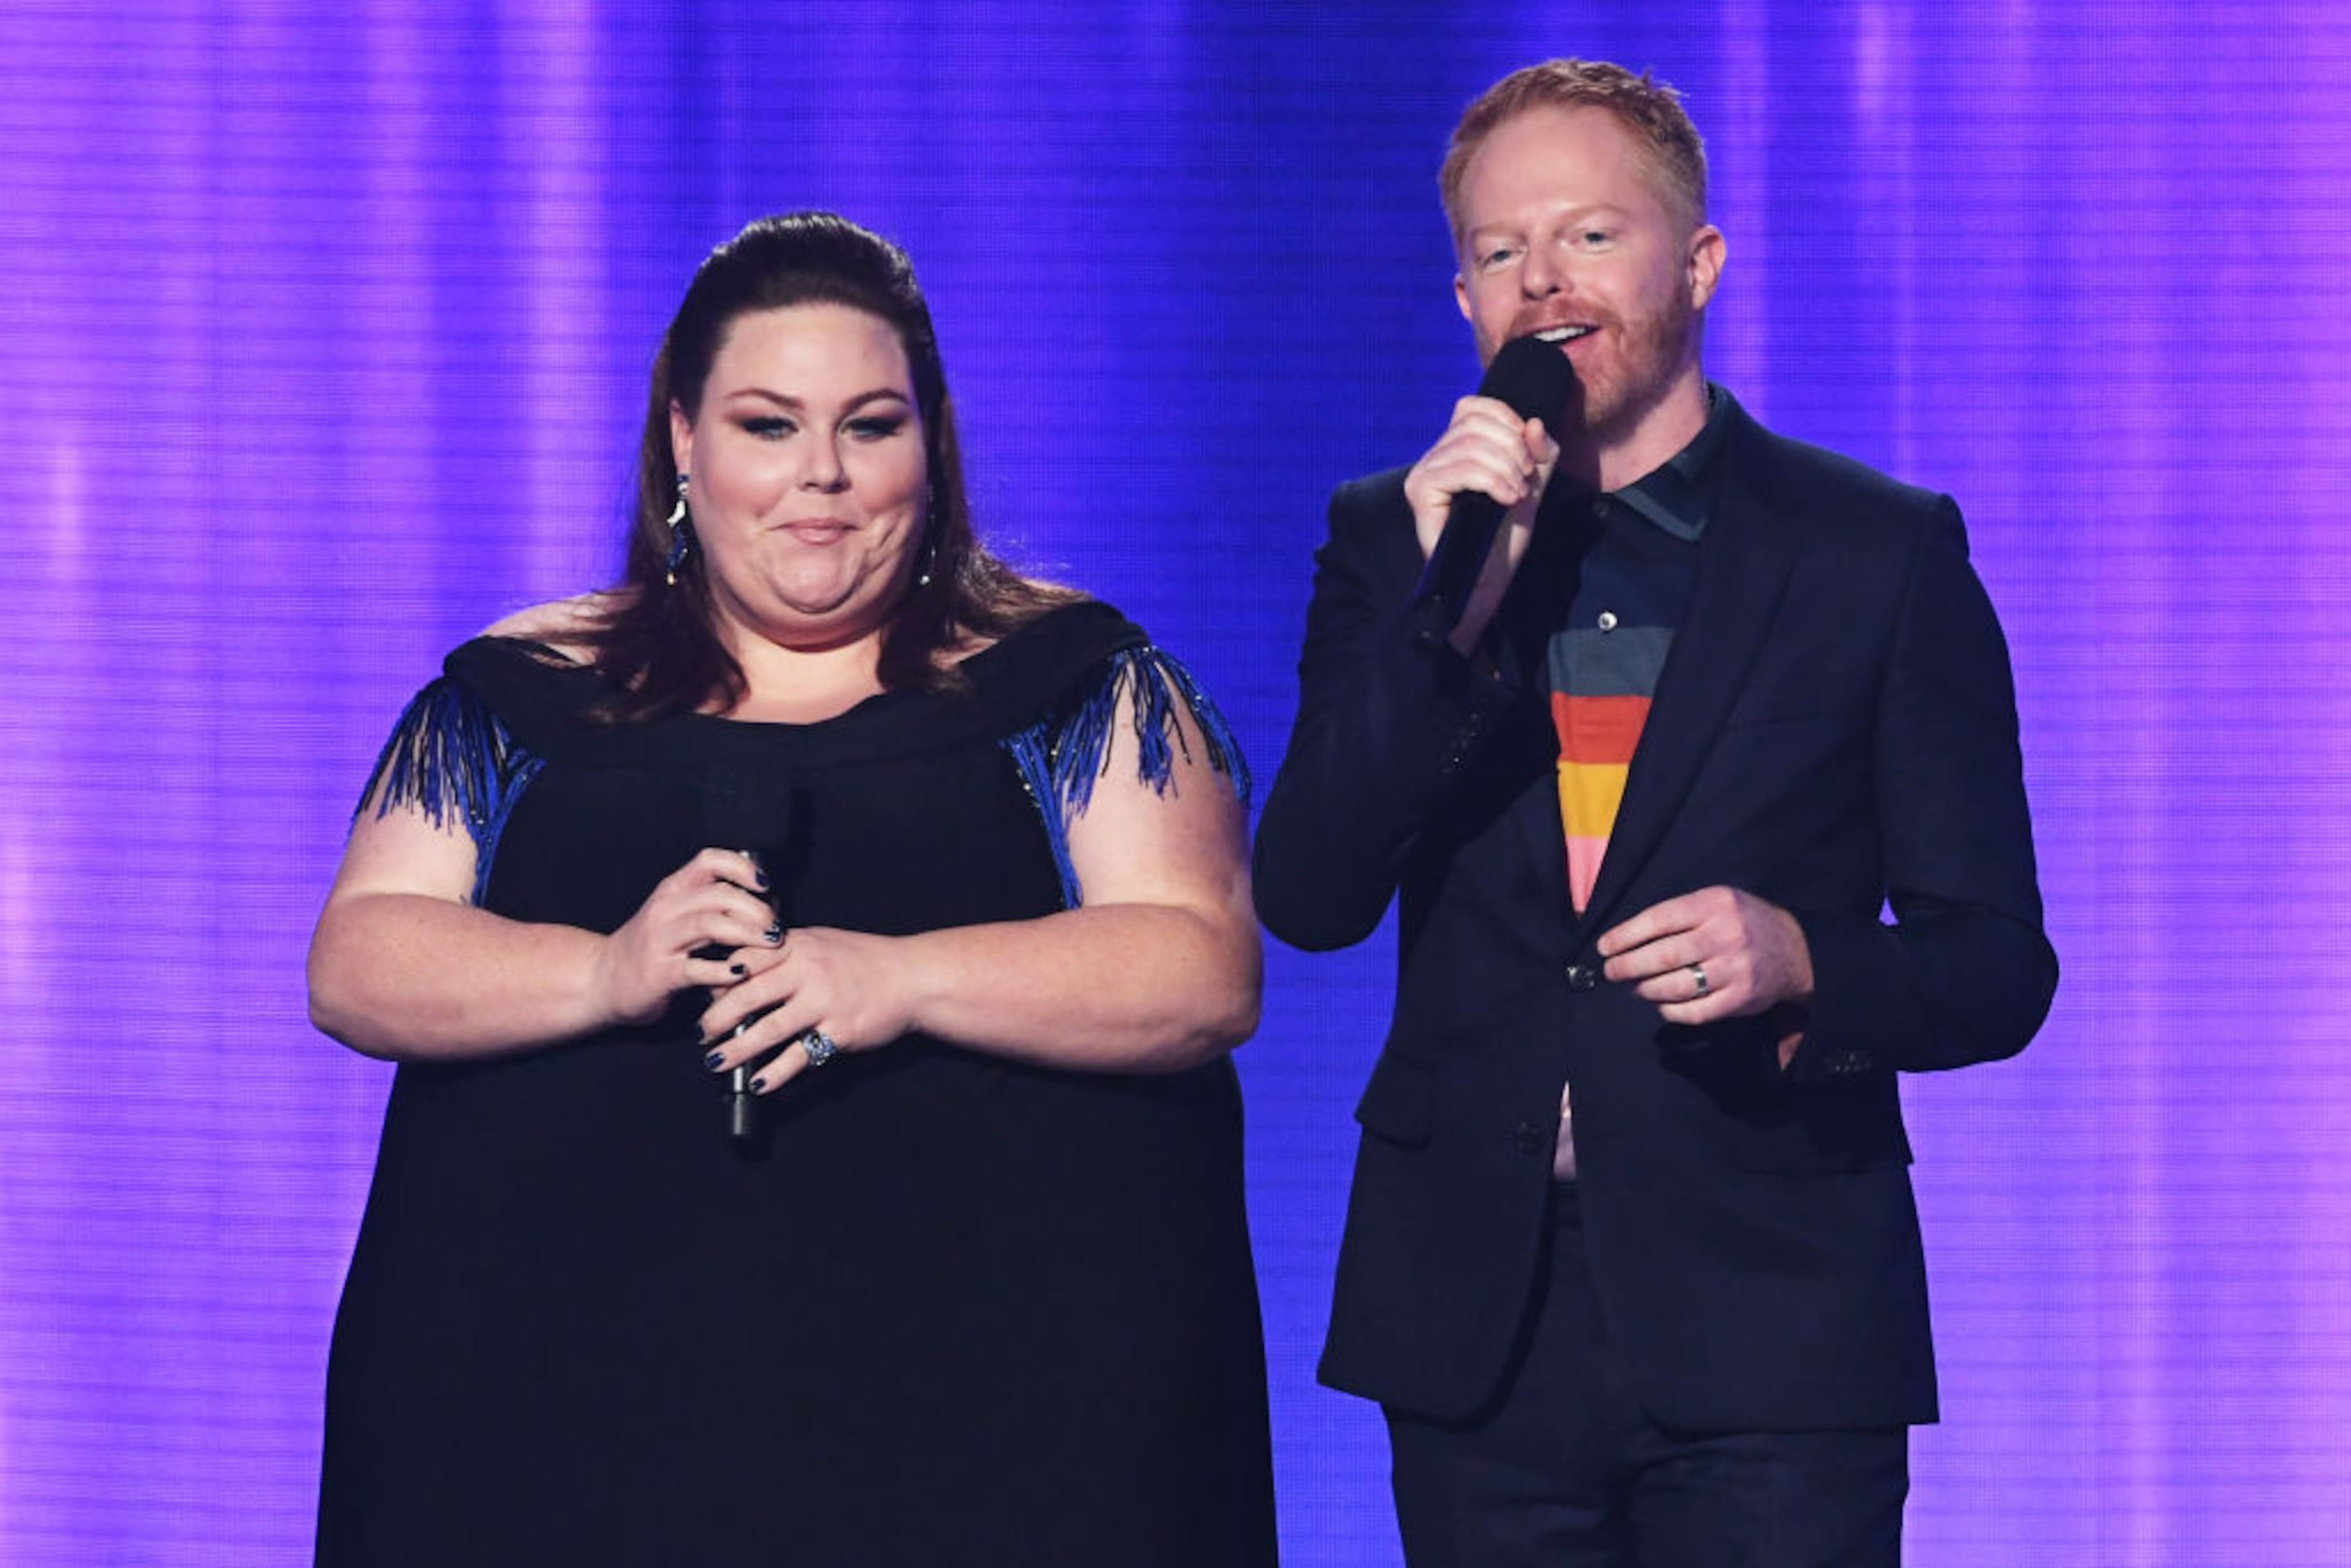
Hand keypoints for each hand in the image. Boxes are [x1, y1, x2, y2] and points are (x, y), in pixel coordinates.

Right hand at [588, 848, 776, 1027]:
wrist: (601, 980)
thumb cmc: (650, 948)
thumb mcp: (675, 916)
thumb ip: (711, 905)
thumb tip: (766, 902)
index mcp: (672, 890)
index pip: (710, 860)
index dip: (743, 867)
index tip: (765, 885)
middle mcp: (665, 909)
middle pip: (719, 894)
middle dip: (756, 909)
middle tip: (776, 927)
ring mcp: (661, 941)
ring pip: (711, 925)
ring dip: (747, 933)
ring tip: (770, 944)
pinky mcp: (660, 974)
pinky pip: (699, 969)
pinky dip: (726, 971)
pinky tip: (742, 972)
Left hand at [697, 926, 919, 1093]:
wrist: (913, 978)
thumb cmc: (864, 960)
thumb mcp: (821, 942)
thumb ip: (784, 951)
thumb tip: (739, 965)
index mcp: (798, 946)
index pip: (745, 959)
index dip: (718, 978)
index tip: (700, 996)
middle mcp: (808, 971)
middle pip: (747, 995)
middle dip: (716, 1019)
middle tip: (701, 1035)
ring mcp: (824, 1002)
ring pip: (768, 1029)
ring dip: (737, 1050)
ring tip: (717, 1063)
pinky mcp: (840, 1031)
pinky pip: (800, 1056)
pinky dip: (777, 1073)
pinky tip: (760, 1083)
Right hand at [1401, 395, 1559, 652]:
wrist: (1487, 583)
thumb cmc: (1503, 538)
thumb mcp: (1533, 485)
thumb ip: (1539, 452)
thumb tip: (1534, 423)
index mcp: (1456, 449)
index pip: (1475, 407)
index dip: (1507, 420)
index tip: (1528, 455)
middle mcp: (1434, 456)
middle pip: (1476, 422)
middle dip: (1514, 448)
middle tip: (1525, 480)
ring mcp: (1424, 472)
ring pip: (1472, 444)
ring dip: (1507, 468)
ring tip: (1516, 495)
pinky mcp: (1421, 492)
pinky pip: (1460, 468)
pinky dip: (1492, 480)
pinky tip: (1506, 499)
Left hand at [1597, 887, 1813, 1053]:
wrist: (1796, 949)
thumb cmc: (1743, 922)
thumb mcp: (1717, 901)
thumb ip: (1679, 914)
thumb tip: (1628, 938)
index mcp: (1715, 904)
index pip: (1659, 919)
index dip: (1626, 935)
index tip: (1604, 947)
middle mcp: (1725, 935)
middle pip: (1664, 955)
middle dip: (1628, 966)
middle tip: (1611, 972)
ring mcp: (1734, 969)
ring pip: (1676, 985)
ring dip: (1645, 990)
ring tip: (1632, 988)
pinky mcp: (1741, 998)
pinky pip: (1696, 1011)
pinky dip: (1671, 1010)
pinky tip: (1660, 1005)